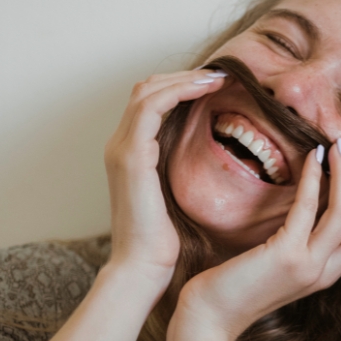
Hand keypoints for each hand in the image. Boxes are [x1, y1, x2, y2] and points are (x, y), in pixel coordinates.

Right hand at [104, 69, 226, 287]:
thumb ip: (181, 170)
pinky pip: (151, 108)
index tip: (215, 85)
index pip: (150, 102)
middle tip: (220, 75)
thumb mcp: (175, 196)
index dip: (180, 86)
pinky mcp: (131, 156)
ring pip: (147, 91)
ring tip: (217, 78)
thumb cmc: (162, 240)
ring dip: (184, 79)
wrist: (142, 266)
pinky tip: (205, 91)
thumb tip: (211, 156)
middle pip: (146, 88)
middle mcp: (120, 145)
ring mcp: (122, 149)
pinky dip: (178, 92)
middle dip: (183, 76)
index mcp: (130, 152)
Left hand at [173, 138, 340, 340]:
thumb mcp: (280, 266)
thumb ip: (300, 245)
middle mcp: (326, 272)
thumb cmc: (236, 287)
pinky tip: (311, 158)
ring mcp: (309, 265)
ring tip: (334, 148)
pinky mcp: (286, 255)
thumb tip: (307, 209)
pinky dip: (314, 177)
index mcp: (327, 274)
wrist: (211, 317)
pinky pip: (310, 207)